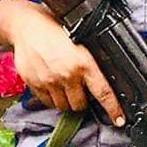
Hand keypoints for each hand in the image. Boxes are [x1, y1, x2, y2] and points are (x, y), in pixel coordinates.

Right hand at [4, 1, 123, 123]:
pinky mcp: (35, 85)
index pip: (103, 92)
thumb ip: (89, 62)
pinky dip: (52, 99)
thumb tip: (104, 80)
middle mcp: (67, 75)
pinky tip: (53, 86)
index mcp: (83, 63)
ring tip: (65, 87)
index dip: (113, 109)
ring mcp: (49, 81)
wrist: (27, 27)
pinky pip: (47, 102)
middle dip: (82, 101)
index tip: (119, 120)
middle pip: (80, 105)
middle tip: (80, 91)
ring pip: (63, 106)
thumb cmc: (55, 30)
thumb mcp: (80, 41)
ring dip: (67, 101)